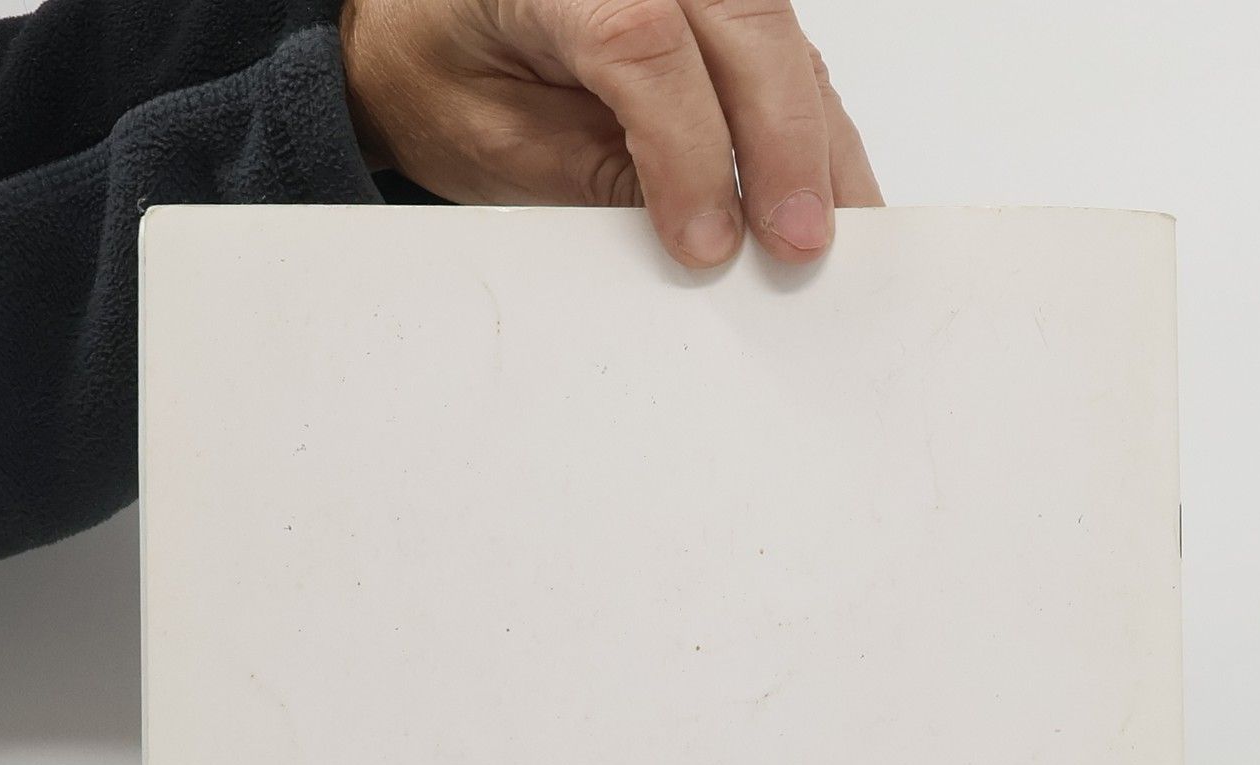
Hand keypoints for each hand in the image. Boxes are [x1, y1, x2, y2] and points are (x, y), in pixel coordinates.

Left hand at [339, 0, 882, 268]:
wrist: (425, 26)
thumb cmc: (444, 69)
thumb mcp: (495, 140)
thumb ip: (591, 179)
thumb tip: (698, 240)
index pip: (643, 38)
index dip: (687, 150)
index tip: (707, 243)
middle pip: (745, 21)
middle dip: (783, 143)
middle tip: (797, 244)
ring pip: (783, 36)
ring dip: (818, 141)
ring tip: (834, 232)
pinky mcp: (722, 3)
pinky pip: (787, 52)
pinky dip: (813, 127)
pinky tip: (830, 192)